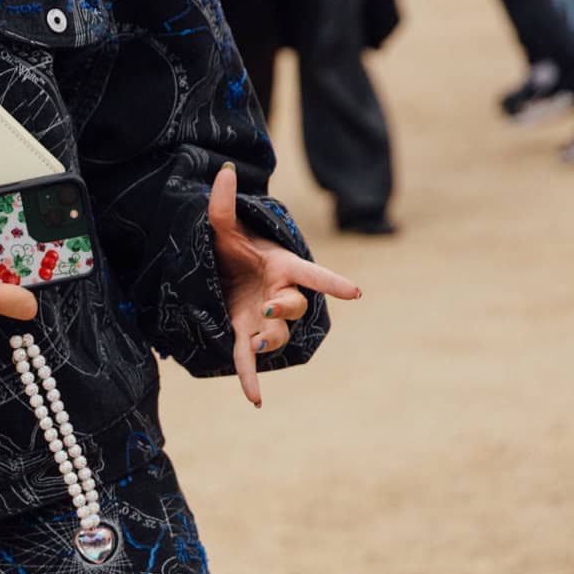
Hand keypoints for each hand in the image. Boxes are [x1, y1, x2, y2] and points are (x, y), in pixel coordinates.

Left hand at [208, 163, 359, 408]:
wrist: (217, 268)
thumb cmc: (229, 245)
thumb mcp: (222, 225)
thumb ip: (223, 203)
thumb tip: (222, 172)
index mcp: (281, 267)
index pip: (312, 274)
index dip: (333, 283)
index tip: (356, 293)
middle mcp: (279, 295)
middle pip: (295, 306)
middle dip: (288, 308)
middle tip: (272, 307)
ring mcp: (263, 318)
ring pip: (277, 334)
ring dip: (270, 338)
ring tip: (256, 339)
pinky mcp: (243, 334)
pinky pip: (249, 360)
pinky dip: (251, 379)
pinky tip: (254, 401)